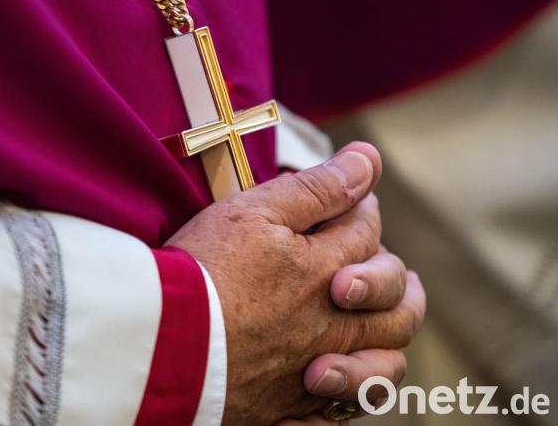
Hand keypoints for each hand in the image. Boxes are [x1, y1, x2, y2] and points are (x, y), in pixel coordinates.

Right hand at [166, 144, 425, 423]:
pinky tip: (335, 385)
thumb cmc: (202, 271)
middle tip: (383, 269)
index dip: (361, 207)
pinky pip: (337, 417)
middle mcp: (333, 327)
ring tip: (375, 331)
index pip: (367, 233)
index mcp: (329, 272)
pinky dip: (347, 402)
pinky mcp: (286, 410)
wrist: (160, 343)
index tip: (349, 198)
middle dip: (397, 279)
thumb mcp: (254, 212)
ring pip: (384, 369)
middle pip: (396, 305)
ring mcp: (314, 374)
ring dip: (389, 345)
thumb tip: (370, 158)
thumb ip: (317, 188)